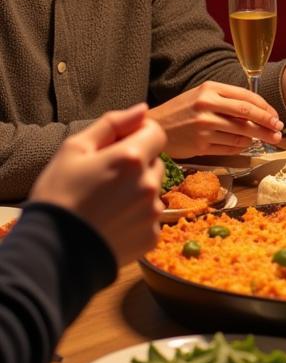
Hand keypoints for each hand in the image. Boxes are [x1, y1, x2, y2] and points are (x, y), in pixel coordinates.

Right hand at [30, 104, 166, 264]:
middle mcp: (149, 183)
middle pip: (155, 162)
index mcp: (132, 158)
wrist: (51, 252)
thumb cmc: (58, 196)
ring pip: (154, 190)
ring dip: (138, 190)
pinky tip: (112, 222)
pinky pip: (150, 217)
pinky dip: (136, 217)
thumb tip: (142, 110)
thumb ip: (111, 124)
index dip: (139, 135)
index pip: (156, 132)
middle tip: (106, 178)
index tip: (120, 145)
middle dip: (137, 164)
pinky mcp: (152, 236)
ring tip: (107, 203)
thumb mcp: (73, 150)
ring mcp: (152, 211)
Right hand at [149, 81, 283, 156]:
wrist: (153, 127)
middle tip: (279, 129)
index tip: (275, 116)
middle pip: (248, 115)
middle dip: (268, 123)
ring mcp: (204, 126)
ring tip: (268, 138)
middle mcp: (207, 106)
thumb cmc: (180, 111)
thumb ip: (226, 99)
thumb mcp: (201, 95)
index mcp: (210, 89)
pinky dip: (242, 146)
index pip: (247, 98)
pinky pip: (230, 147)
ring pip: (241, 133)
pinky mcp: (201, 145)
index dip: (266, 108)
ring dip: (258, 137)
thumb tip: (257, 111)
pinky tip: (246, 144)